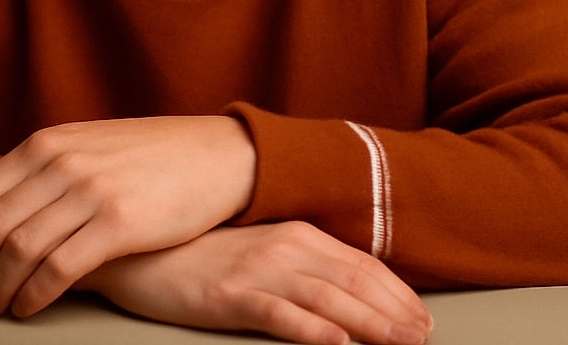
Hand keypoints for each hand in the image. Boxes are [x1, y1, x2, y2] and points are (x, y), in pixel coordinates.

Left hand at [0, 115, 255, 316]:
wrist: (214, 154)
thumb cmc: (148, 154)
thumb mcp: (87, 143)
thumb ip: (42, 164)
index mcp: (47, 142)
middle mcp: (62, 162)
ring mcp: (90, 191)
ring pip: (17, 251)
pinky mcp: (119, 223)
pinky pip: (58, 270)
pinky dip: (33, 296)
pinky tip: (29, 309)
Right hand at [80, 222, 432, 344]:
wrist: (141, 246)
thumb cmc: (202, 252)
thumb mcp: (258, 249)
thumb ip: (300, 262)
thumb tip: (344, 289)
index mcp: (293, 233)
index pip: (358, 262)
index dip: (396, 291)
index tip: (423, 316)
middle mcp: (283, 246)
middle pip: (352, 281)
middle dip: (394, 311)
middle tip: (426, 336)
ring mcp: (256, 270)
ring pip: (326, 298)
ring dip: (369, 323)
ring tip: (400, 343)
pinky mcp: (229, 295)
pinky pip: (278, 314)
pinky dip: (311, 329)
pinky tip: (335, 343)